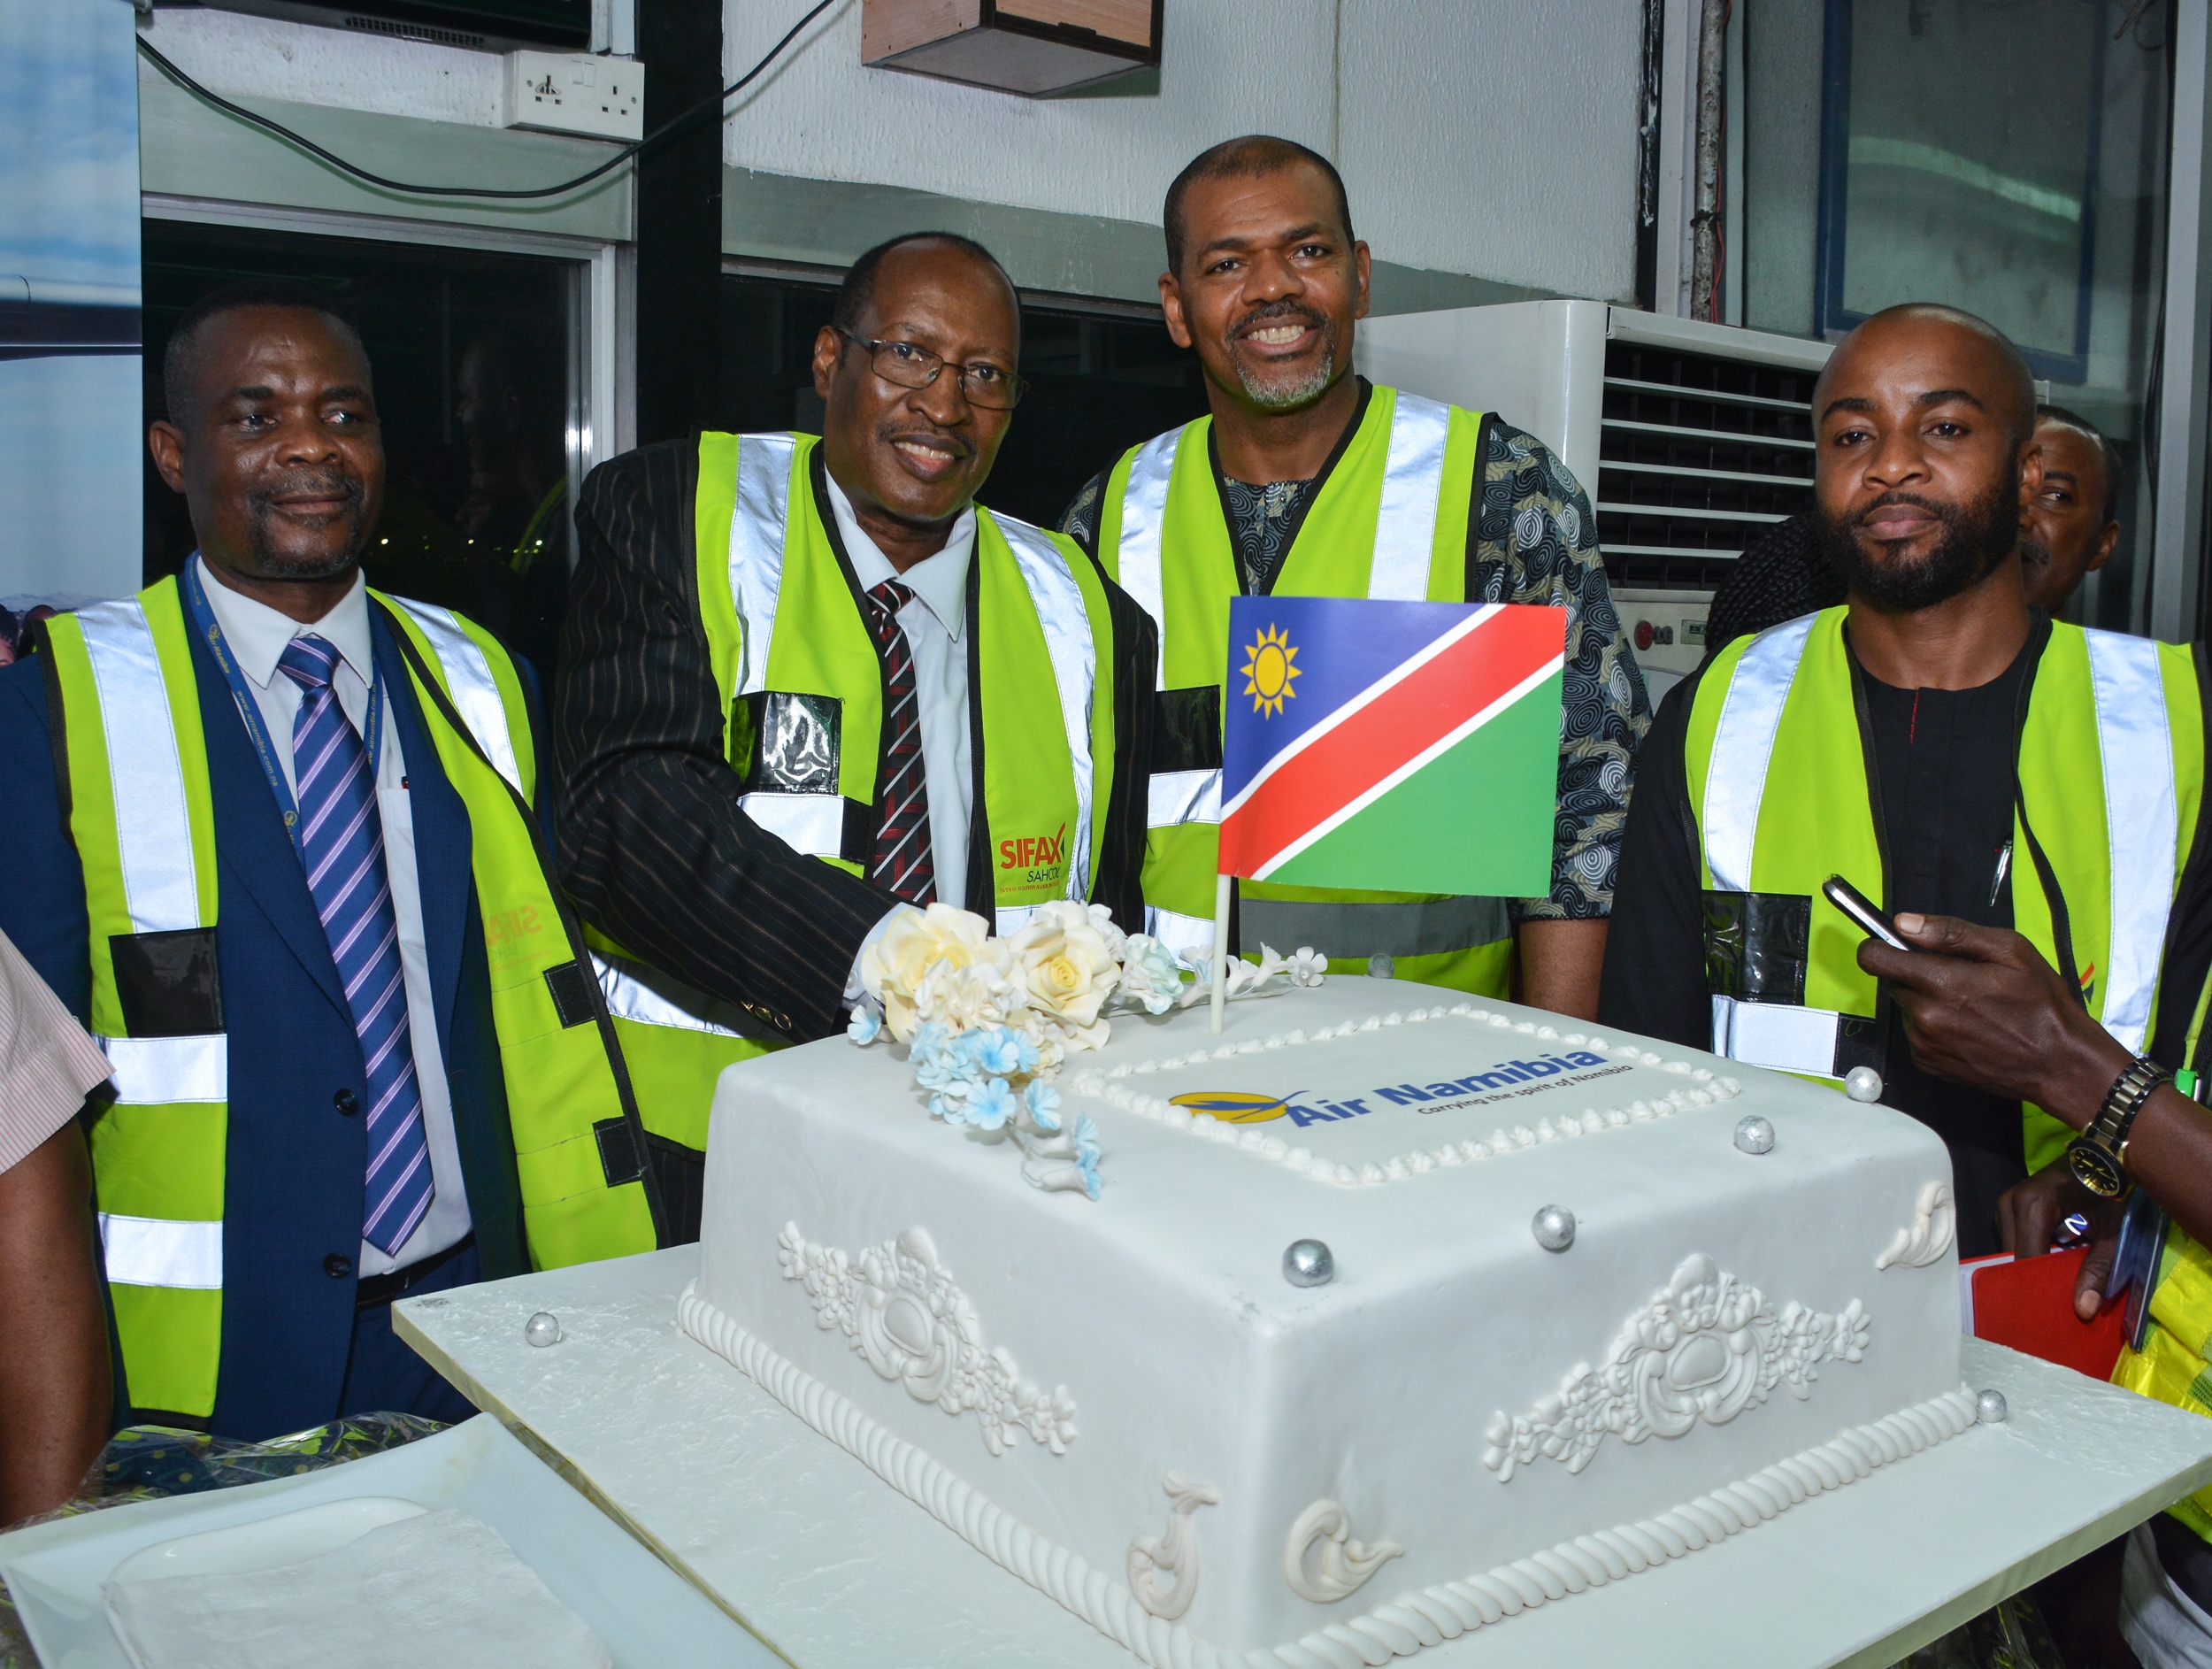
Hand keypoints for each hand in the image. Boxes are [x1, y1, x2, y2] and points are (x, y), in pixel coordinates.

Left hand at [1857, 913, 2129, 1127]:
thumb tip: (1905, 922)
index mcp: (1941, 984)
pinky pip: (1916, 1034)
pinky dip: (1934, 1026)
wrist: (2060, 1063)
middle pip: (1893, 982)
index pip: (1874, 959)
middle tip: (1959, 977)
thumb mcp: (2009, 951)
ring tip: (1971, 1005)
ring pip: (1906, 1008)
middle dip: (1916, 974)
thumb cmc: (2042, 1004)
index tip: (1893, 943)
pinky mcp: (1929, 1064)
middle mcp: (1925, 1017)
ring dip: (1927, 1001)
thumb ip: (1951, 933)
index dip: (1879, 945)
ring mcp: (1924, 1044)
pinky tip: (1968, 1026)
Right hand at [1995, 1166, 2122, 1320]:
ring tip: (2053, 1283)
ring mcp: (2004, 1204)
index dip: (2037, 1287)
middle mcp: (2009, 1203)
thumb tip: (2083, 1311)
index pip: (2025, 1259)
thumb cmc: (2108, 1190)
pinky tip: (2049, 1264)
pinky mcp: (2007, 1207)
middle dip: (2032, 1279)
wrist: (2100, 1156)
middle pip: (2012, 1257)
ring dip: (2030, 1267)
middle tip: (2055, 1301)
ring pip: (2009, 1251)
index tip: (2051, 1311)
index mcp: (2032, 1206)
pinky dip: (2029, 1255)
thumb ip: (2099, 1269)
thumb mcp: (2112, 1230)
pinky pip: (2012, 1241)